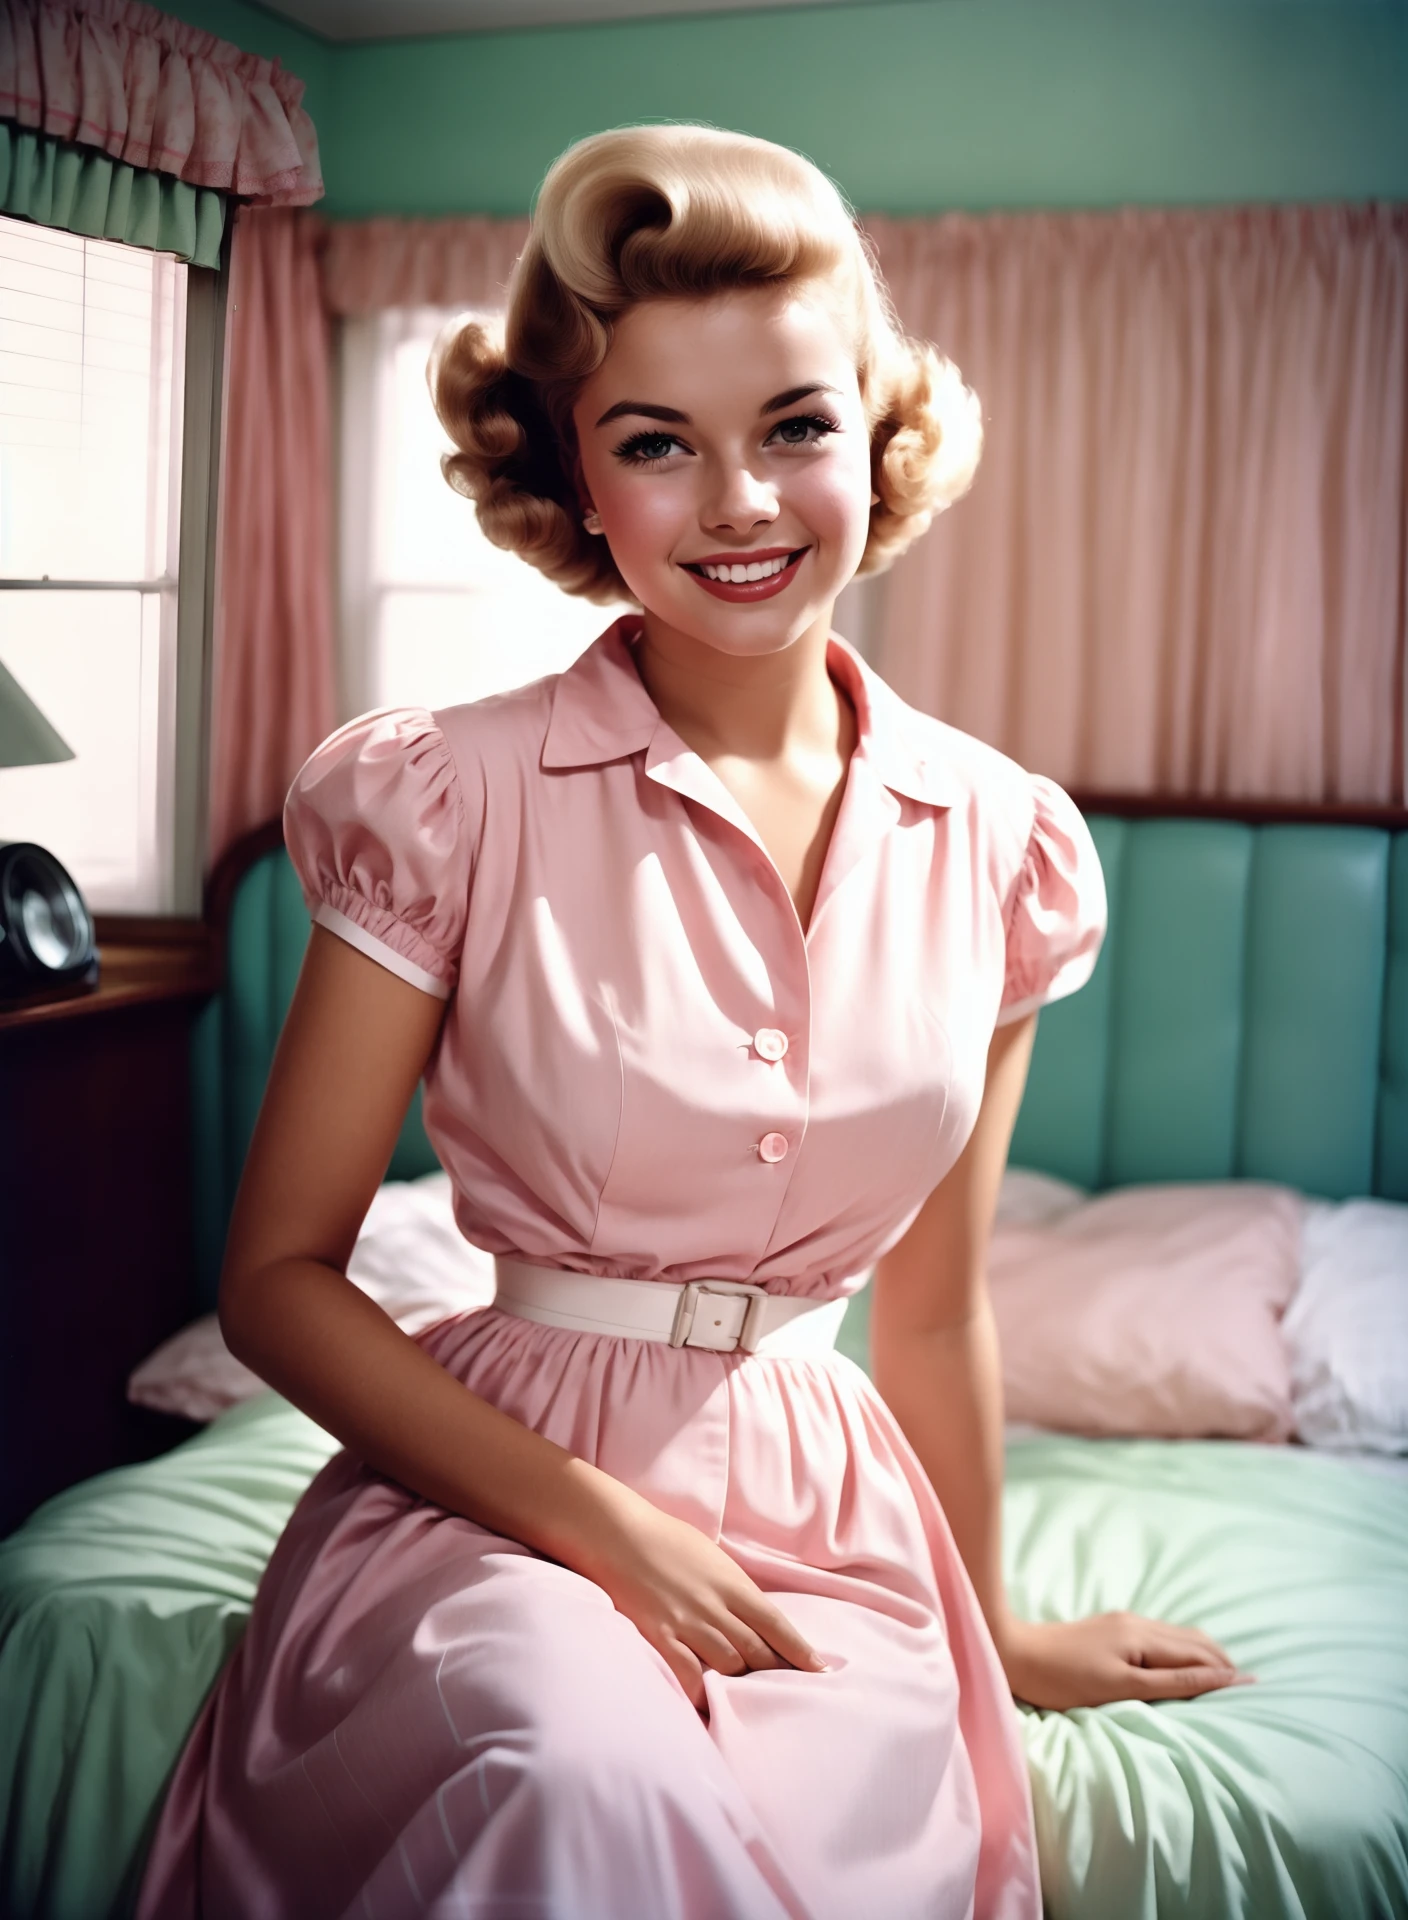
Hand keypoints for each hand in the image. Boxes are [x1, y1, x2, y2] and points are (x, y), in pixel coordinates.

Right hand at [573, 1490, 827, 1712]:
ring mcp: (687, 1623)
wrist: (616, 1532)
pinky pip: (688, 1675)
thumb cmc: (663, 1538)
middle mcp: (715, 1606)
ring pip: (728, 1666)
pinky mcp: (659, 1636)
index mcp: (732, 1583)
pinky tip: (706, 1702)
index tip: (818, 1669)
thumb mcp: (709, 1555)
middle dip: (773, 1673)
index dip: (800, 1651)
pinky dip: (700, 1692)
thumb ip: (730, 1585)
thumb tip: (748, 1609)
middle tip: (786, 1690)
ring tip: (745, 1697)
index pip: (777, 1625)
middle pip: (756, 1652)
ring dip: (738, 1683)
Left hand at [997, 1612, 1255, 1709]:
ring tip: (1222, 1677)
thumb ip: (1174, 1682)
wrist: (1013, 1653)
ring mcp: (1122, 1624)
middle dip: (1221, 1660)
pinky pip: (1159, 1638)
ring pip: (1176, 1636)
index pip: (1198, 1652)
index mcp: (1142, 1636)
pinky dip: (1181, 1651)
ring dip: (1202, 1654)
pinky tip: (1181, 1664)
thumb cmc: (1063, 1678)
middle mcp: (1136, 1623)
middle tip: (1247, 1685)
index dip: (1227, 1671)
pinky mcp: (1109, 1630)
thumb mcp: (1122, 1687)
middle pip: (1192, 1639)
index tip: (1257, 1687)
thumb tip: (1220, 1678)